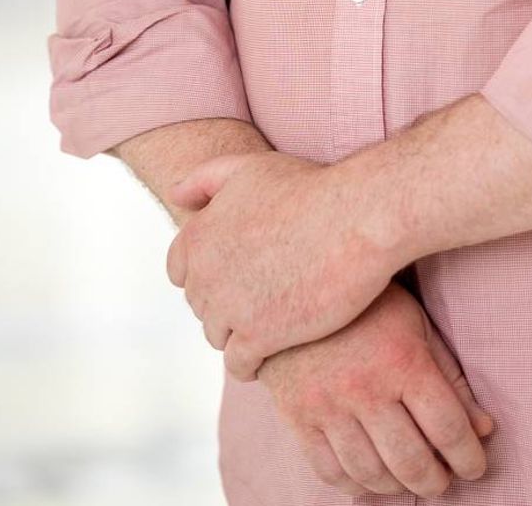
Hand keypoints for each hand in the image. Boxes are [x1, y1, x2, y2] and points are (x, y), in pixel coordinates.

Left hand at [166, 150, 400, 379]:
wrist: (355, 219)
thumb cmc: (310, 189)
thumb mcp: (250, 168)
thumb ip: (205, 179)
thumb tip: (175, 195)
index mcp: (198, 235)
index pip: (179, 269)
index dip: (208, 270)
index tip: (235, 270)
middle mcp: (204, 275)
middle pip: (201, 303)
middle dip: (224, 300)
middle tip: (260, 294)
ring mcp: (229, 309)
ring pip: (218, 336)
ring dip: (238, 332)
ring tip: (269, 323)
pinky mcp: (259, 338)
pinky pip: (239, 364)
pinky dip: (251, 362)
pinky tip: (273, 352)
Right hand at [259, 278, 495, 497]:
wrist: (301, 286)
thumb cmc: (371, 305)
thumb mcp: (418, 325)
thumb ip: (451, 377)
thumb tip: (484, 429)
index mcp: (403, 360)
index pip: (448, 428)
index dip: (469, 457)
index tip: (476, 467)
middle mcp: (364, 388)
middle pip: (411, 461)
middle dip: (436, 481)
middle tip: (444, 482)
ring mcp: (327, 406)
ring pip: (370, 474)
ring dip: (398, 488)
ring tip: (411, 480)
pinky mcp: (298, 417)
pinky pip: (329, 472)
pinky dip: (355, 485)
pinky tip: (371, 478)